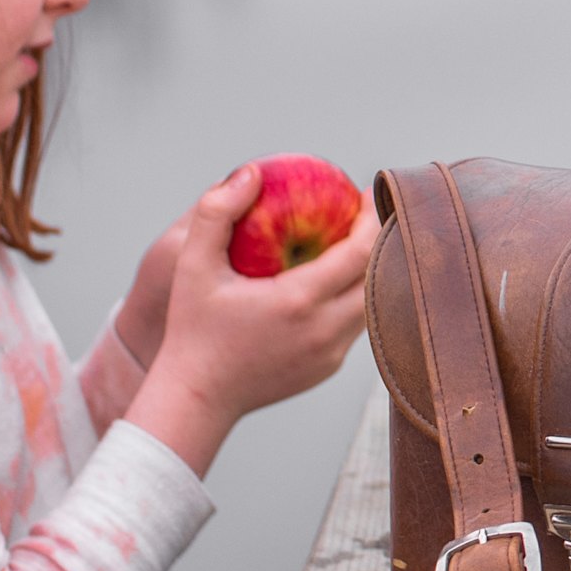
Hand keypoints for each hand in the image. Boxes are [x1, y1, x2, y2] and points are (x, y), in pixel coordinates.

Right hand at [122, 166, 378, 477]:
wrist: (195, 398)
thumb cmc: (191, 328)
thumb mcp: (192, 266)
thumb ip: (217, 213)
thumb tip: (251, 172)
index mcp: (299, 301)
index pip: (361, 251)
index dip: (371, 218)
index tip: (366, 193)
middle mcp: (325, 330)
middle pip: (378, 275)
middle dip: (379, 240)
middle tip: (365, 212)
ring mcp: (331, 354)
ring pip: (372, 303)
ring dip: (369, 271)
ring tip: (354, 241)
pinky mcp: (328, 368)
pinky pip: (354, 326)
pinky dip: (353, 299)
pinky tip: (336, 279)